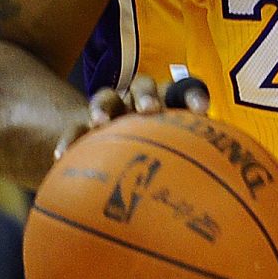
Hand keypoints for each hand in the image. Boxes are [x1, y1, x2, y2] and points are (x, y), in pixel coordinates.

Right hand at [54, 74, 210, 159]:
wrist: (112, 157)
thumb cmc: (158, 161)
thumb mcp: (176, 160)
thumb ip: (193, 164)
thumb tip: (216, 192)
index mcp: (167, 104)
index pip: (183, 91)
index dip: (192, 96)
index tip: (202, 111)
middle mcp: (139, 102)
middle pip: (143, 86)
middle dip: (148, 95)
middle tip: (151, 110)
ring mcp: (112, 111)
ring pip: (107, 97)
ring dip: (104, 107)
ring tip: (100, 123)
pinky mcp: (84, 126)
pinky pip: (74, 127)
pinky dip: (69, 138)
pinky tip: (61, 155)